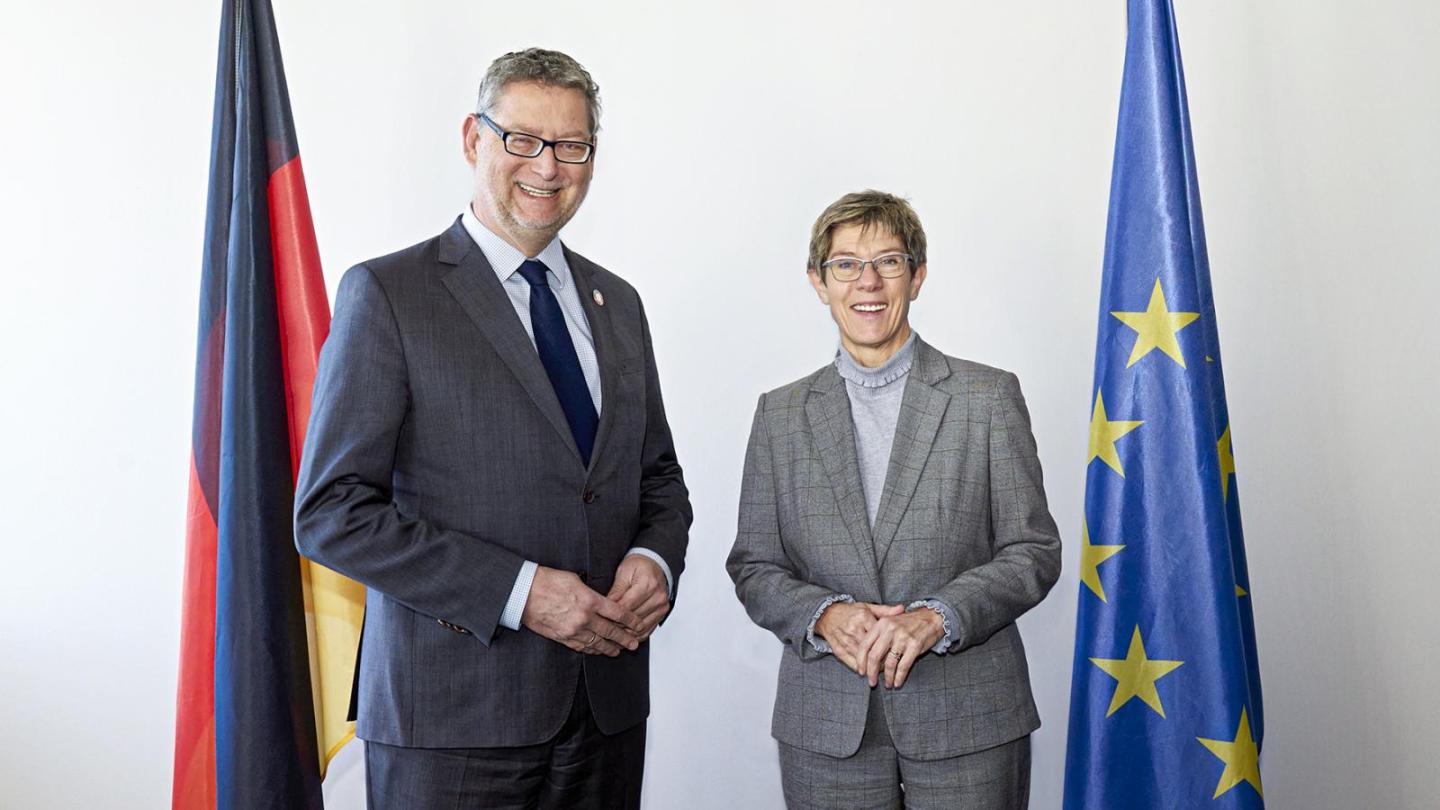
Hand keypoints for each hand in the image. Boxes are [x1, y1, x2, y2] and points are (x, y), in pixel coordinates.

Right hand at [521, 566, 640, 655]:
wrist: (524, 592)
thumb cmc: (548, 581)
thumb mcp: (575, 580)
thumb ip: (591, 592)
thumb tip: (602, 599)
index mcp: (590, 600)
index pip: (617, 613)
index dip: (631, 620)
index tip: (638, 624)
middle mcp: (584, 618)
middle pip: (611, 631)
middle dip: (625, 638)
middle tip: (634, 644)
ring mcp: (573, 630)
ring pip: (597, 643)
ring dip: (610, 648)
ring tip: (618, 651)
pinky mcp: (562, 637)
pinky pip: (581, 647)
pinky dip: (592, 650)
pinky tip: (598, 650)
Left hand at [607, 555, 670, 640]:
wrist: (655, 564)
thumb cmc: (639, 566)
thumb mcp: (623, 573)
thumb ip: (616, 592)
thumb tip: (605, 607)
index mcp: (648, 584)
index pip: (626, 606)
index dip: (612, 615)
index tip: (599, 620)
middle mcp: (658, 597)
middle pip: (634, 619)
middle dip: (617, 626)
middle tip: (602, 630)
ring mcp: (662, 607)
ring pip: (641, 628)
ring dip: (626, 634)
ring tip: (611, 637)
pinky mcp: (662, 614)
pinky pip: (648, 630)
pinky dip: (636, 636)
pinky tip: (624, 638)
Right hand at [815, 602, 903, 672]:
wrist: (826, 616)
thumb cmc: (850, 612)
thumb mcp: (867, 607)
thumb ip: (885, 610)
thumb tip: (902, 609)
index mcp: (863, 617)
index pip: (881, 635)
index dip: (891, 646)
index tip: (898, 651)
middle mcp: (854, 629)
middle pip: (873, 649)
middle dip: (884, 659)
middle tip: (893, 665)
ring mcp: (846, 641)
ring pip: (864, 659)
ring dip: (874, 667)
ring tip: (883, 671)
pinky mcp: (839, 650)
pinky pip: (853, 664)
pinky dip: (862, 669)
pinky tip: (869, 671)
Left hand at [856, 608, 944, 688]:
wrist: (930, 618)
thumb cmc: (908, 623)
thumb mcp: (889, 623)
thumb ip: (877, 636)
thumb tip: (866, 659)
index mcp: (881, 624)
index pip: (864, 645)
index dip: (861, 661)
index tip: (861, 671)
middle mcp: (890, 630)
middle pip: (874, 656)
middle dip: (871, 672)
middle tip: (871, 682)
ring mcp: (902, 637)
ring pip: (889, 663)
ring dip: (888, 677)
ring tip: (887, 684)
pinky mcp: (915, 645)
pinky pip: (904, 666)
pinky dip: (899, 677)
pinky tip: (897, 682)